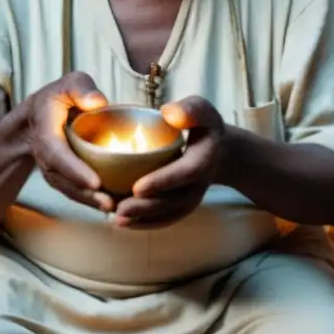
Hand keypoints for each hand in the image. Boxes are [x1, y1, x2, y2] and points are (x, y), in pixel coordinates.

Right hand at [23, 72, 113, 212]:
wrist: (36, 119)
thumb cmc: (59, 99)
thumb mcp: (68, 84)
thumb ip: (81, 88)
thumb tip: (98, 102)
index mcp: (46, 132)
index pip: (57, 155)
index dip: (74, 170)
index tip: (94, 182)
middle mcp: (47, 157)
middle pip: (64, 180)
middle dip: (85, 194)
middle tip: (109, 203)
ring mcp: (53, 171)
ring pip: (70, 191)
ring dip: (90, 203)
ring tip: (115, 208)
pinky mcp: (64, 179)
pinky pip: (76, 192)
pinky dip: (93, 201)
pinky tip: (115, 205)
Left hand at [112, 96, 224, 229]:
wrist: (218, 150)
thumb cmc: (203, 125)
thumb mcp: (201, 110)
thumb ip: (189, 110)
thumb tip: (167, 113)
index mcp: (204, 160)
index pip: (184, 174)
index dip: (162, 181)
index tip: (137, 187)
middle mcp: (199, 184)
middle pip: (173, 200)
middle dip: (146, 207)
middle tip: (119, 208)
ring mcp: (191, 198)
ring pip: (167, 213)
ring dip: (142, 219)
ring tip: (116, 218)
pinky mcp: (183, 206)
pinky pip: (165, 219)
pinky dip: (145, 223)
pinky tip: (123, 222)